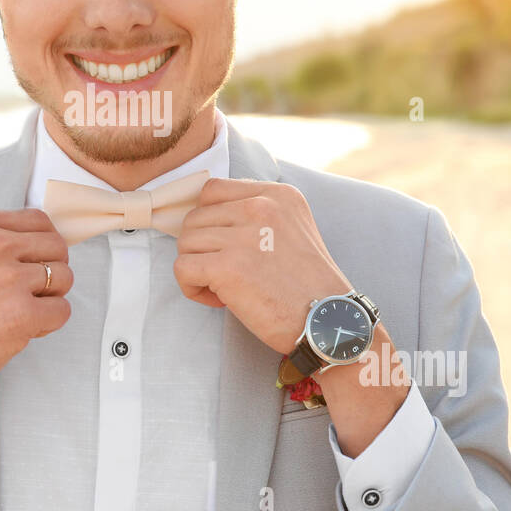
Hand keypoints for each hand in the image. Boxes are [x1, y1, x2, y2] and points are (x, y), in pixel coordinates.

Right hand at [0, 207, 71, 438]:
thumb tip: (43, 238)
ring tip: (19, 310)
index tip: (24, 265)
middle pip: (57, 246)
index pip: (39, 220)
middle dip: (50, 270)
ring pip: (65, 277)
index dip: (38, 247)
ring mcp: (9, 278)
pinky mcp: (22, 313)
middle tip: (26, 292)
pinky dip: (48, 323)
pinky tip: (21, 328)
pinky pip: (62, 310)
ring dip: (50, 298)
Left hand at [173, 179, 353, 353]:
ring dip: (198, 268)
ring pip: (185, 242)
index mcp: (277, 194)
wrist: (327, 321)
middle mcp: (261, 207)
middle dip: (202, 248)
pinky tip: (218, 300)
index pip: (213, 190)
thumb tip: (207, 216)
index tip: (225, 246)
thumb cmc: (307, 284)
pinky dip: (192, 287)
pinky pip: (182, 268)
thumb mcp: (292, 228)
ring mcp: (243, 236)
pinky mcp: (227, 267)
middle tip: (226, 273)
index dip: (210, 221)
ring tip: (224, 288)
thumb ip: (256, 213)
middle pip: (195, 217)